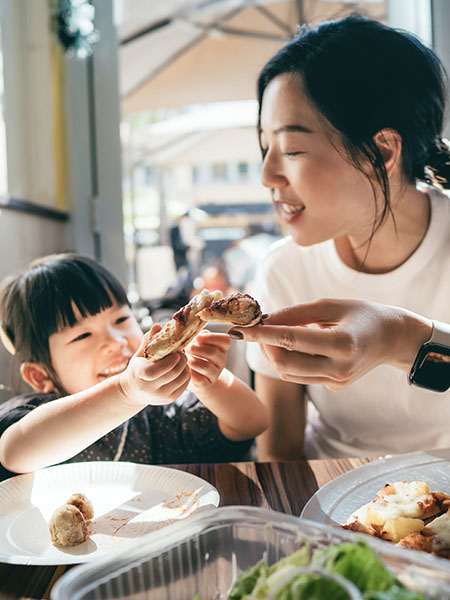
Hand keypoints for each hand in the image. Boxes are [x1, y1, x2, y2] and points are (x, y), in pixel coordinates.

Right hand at [118, 324, 190, 405]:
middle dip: (181, 360)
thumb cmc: (138, 367)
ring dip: (185, 366)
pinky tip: (182, 367)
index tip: (176, 353)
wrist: (134, 391)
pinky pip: (185, 385)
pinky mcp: (170, 399)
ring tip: (182, 359)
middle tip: (181, 352)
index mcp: (140, 375)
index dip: (168, 362)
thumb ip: (149, 340)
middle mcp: (150, 388)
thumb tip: (158, 326)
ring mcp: (161, 396)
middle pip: (173, 373)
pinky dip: (186, 374)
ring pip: (181, 379)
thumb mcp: (140, 354)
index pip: (155, 371)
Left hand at [185, 330, 230, 394]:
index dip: (211, 337)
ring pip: (205, 366)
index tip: (198, 338)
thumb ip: (200, 336)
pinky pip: (198, 378)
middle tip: (188, 349)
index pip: (225, 340)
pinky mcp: (206, 384)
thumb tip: (196, 335)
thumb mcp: (200, 343)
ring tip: (187, 360)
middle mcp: (222, 361)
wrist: (197, 378)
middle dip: (196, 349)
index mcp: (222, 348)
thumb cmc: (197, 356)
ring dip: (192, 361)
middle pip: (212, 352)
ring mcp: (215, 374)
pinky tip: (187, 369)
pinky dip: (190, 373)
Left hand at [228, 299, 431, 389]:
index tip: (238, 328)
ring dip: (273, 353)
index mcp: (343, 344)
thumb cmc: (363, 314)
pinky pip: (300, 376)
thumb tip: (263, 320)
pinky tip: (293, 344)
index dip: (261, 334)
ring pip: (289, 374)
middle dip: (264, 345)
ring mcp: (337, 381)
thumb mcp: (331, 305)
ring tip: (275, 333)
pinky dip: (288, 359)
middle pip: (285, 363)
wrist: (393, 338)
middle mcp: (340, 368)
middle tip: (258, 327)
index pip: (291, 340)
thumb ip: (296, 313)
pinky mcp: (335, 387)